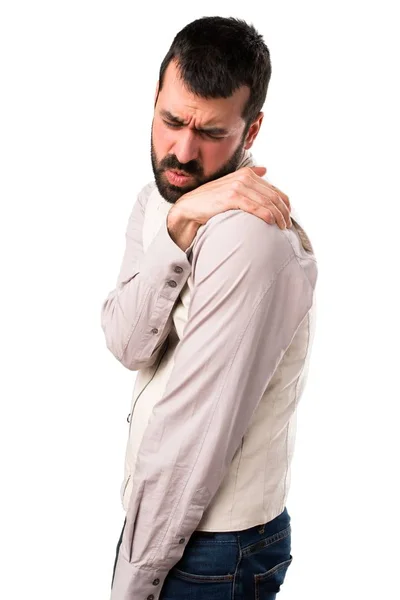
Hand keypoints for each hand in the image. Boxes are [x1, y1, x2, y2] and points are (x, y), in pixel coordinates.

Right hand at [173, 166, 291, 229]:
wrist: (190, 207)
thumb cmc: (211, 200)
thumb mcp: (231, 184)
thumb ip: (249, 177)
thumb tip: (265, 169)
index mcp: (247, 174)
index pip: (274, 190)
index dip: (284, 205)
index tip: (287, 217)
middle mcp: (244, 177)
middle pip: (273, 196)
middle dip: (284, 212)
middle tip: (286, 226)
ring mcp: (238, 186)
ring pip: (267, 202)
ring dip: (278, 216)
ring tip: (281, 227)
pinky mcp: (231, 197)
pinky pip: (254, 206)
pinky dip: (266, 214)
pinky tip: (271, 222)